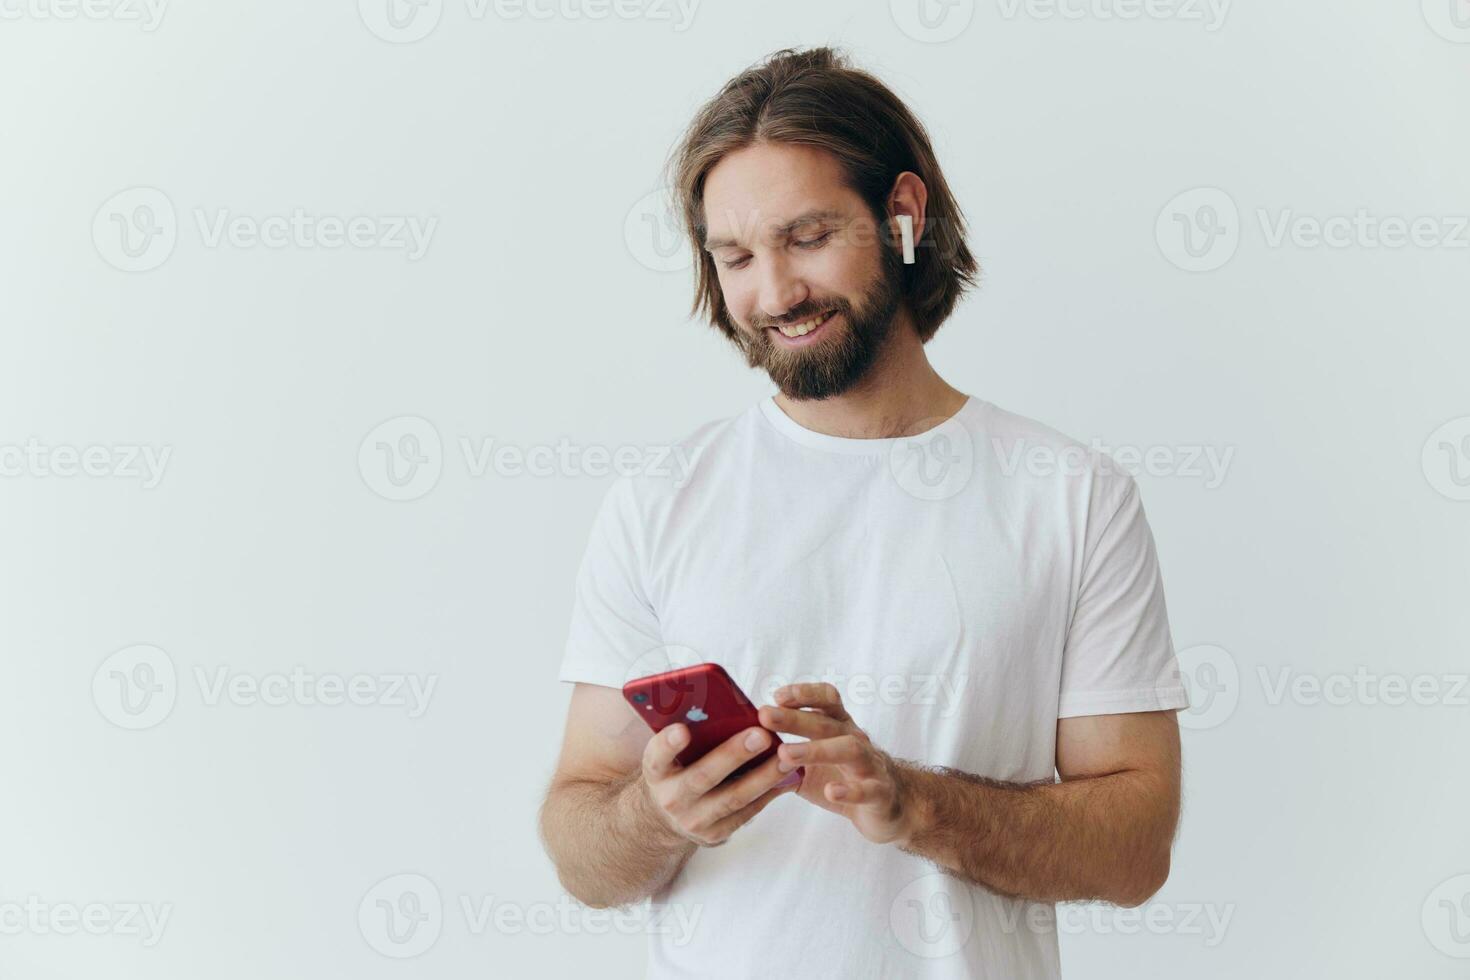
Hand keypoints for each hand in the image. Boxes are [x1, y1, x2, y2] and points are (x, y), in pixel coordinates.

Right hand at [636, 722, 801, 846]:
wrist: (667, 817)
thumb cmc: (677, 770)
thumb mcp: (670, 754)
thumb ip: (687, 732)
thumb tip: (717, 704)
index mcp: (656, 771)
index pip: (657, 756)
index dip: (668, 744)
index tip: (682, 729)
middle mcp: (672, 798)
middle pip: (704, 776)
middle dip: (734, 755)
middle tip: (760, 735)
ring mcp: (694, 820)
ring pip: (734, 797)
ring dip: (763, 776)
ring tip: (786, 756)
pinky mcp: (716, 834)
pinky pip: (747, 812)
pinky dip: (769, 793)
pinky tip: (787, 776)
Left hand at [758, 684, 913, 844]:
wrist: (889, 807)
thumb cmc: (844, 777)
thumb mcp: (811, 764)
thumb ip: (780, 756)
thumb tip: (738, 752)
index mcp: (840, 727)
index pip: (827, 699)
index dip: (804, 694)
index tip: (777, 695)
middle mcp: (856, 740)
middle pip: (827, 722)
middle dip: (795, 718)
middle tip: (765, 715)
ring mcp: (870, 766)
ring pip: (849, 749)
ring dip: (816, 749)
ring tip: (785, 754)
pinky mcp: (879, 794)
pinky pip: (867, 790)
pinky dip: (849, 790)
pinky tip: (830, 792)